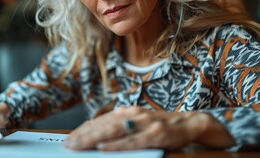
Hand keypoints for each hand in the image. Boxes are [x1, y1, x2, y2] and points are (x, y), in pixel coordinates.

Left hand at [63, 106, 233, 150]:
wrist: (191, 123)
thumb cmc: (161, 125)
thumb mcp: (139, 123)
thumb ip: (120, 127)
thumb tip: (96, 135)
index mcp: (128, 112)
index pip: (100, 121)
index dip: (84, 130)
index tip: (69, 138)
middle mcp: (134, 114)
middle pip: (104, 125)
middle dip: (84, 135)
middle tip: (68, 144)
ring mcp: (146, 124)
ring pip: (115, 132)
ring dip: (94, 139)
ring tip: (79, 145)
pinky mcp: (157, 134)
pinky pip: (134, 141)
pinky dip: (117, 145)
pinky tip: (104, 148)